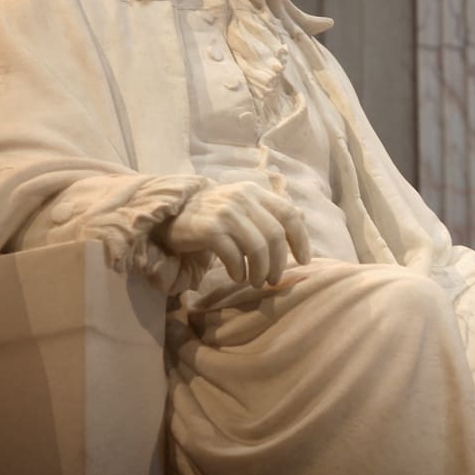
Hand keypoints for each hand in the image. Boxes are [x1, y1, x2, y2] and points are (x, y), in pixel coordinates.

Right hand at [154, 181, 310, 286]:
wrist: (170, 214)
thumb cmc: (212, 213)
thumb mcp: (243, 205)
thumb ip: (270, 210)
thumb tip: (302, 217)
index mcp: (255, 192)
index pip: (289, 214)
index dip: (301, 240)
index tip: (305, 261)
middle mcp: (242, 198)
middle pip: (275, 235)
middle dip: (280, 262)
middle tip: (274, 280)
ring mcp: (225, 212)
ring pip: (257, 247)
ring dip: (261, 270)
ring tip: (257, 281)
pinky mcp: (209, 229)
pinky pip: (234, 255)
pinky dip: (239, 270)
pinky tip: (237, 277)